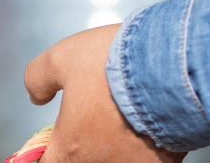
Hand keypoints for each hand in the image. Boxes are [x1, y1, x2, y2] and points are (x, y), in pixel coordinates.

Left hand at [24, 25, 186, 162]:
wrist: (174, 64)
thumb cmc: (116, 63)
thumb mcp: (62, 58)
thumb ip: (39, 79)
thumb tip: (36, 96)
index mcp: (71, 148)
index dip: (46, 153)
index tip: (51, 139)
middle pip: (82, 162)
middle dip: (82, 144)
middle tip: (91, 117)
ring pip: (115, 159)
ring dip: (113, 143)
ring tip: (121, 113)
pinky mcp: (166, 162)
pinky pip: (146, 157)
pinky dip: (143, 143)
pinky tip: (148, 119)